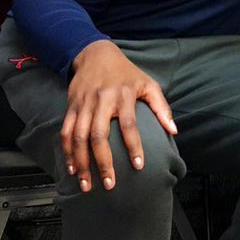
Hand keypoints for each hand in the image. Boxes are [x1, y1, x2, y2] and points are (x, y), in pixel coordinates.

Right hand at [61, 40, 176, 191]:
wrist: (96, 55)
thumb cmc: (127, 74)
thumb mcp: (149, 84)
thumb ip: (161, 107)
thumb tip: (173, 130)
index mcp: (124, 95)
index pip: (129, 124)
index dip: (133, 146)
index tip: (139, 166)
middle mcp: (102, 100)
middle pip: (98, 134)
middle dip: (103, 162)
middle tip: (109, 184)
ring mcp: (84, 104)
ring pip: (78, 137)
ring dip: (81, 162)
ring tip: (86, 183)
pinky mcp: (71, 107)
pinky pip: (65, 132)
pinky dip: (67, 151)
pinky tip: (72, 168)